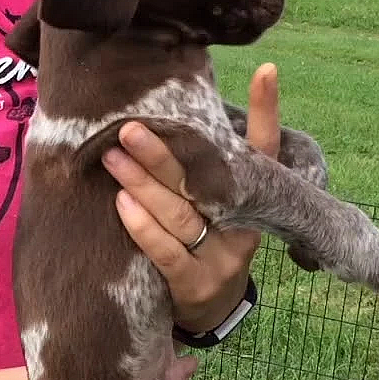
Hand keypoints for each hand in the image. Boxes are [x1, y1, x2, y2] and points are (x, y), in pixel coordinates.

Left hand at [101, 63, 282, 332]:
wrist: (209, 309)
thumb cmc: (205, 239)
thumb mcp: (215, 202)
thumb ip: (199, 161)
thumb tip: (171, 109)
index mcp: (253, 197)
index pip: (264, 148)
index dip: (266, 111)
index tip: (266, 70)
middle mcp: (243, 224)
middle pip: (203, 180)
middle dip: (165, 152)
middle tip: (130, 126)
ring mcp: (221, 257)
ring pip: (179, 214)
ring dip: (143, 184)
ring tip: (112, 157)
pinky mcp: (196, 285)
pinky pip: (166, 251)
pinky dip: (142, 225)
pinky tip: (121, 202)